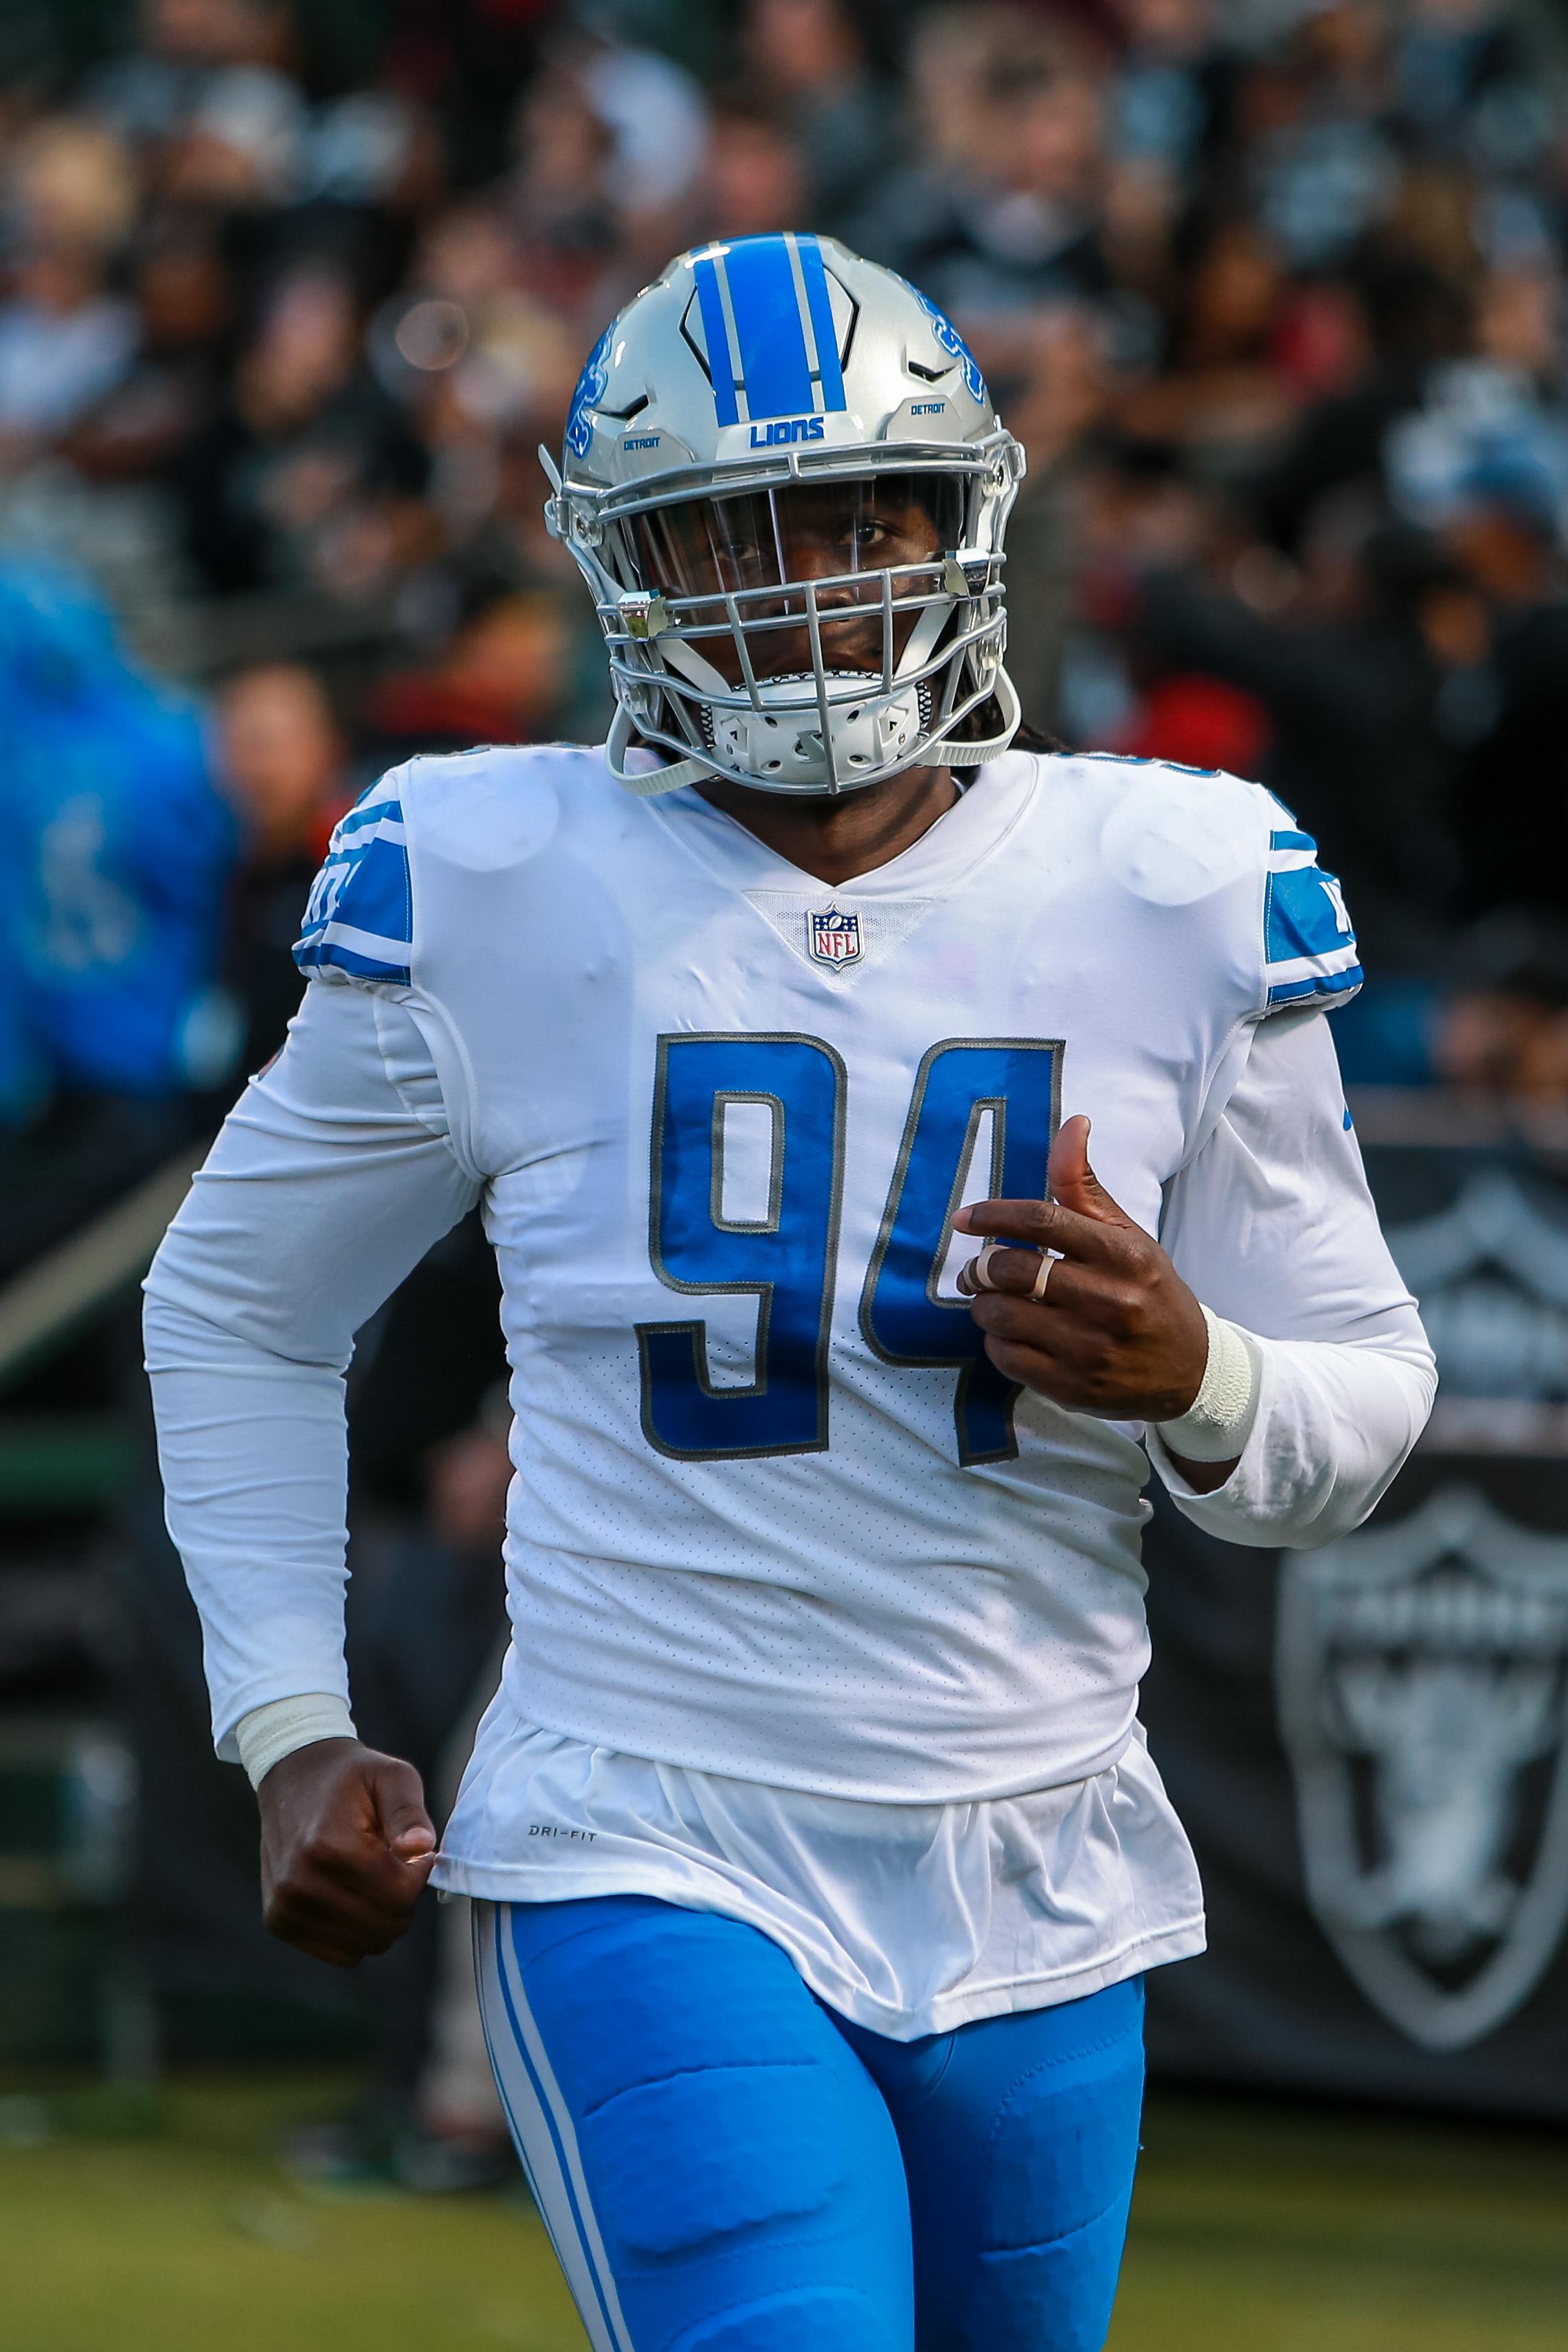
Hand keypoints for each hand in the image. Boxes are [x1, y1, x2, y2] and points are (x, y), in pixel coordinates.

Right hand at [258, 1739, 436, 1967]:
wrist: (292, 1777)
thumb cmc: (350, 1778)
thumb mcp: (391, 1776)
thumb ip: (409, 1813)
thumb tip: (422, 1848)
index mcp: (329, 1845)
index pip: (399, 1894)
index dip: (419, 1875)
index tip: (414, 1852)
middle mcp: (300, 1883)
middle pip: (384, 1924)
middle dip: (403, 1899)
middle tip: (395, 1865)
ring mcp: (285, 1907)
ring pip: (365, 1945)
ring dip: (382, 1918)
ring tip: (372, 1877)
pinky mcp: (279, 1921)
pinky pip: (341, 1953)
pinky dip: (358, 1932)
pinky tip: (354, 1895)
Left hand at [955, 1114, 1209, 1425]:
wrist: (1191, 1370)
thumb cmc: (1150, 1292)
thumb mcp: (1128, 1236)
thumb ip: (1085, 1187)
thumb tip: (1073, 1123)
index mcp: (1124, 1255)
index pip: (1043, 1222)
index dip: (994, 1216)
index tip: (965, 1219)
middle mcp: (1110, 1301)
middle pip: (1014, 1271)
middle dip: (981, 1268)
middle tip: (976, 1270)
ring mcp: (1091, 1349)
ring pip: (1002, 1317)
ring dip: (984, 1306)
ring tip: (992, 1301)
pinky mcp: (1074, 1387)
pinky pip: (1007, 1359)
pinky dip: (996, 1343)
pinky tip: (1010, 1335)